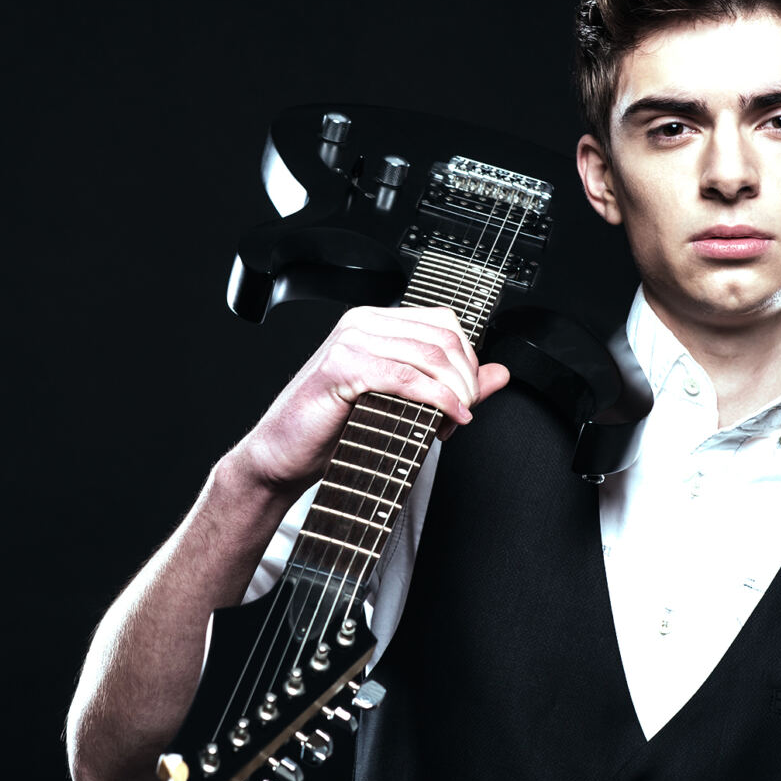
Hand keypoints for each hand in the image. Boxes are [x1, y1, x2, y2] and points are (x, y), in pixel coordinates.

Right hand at [224, 305, 509, 501]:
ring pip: (430, 356)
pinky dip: (437, 400)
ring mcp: (349, 342)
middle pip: (444, 338)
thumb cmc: (332, 431)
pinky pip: (405, 378)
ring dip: (455, 394)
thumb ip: (451, 386)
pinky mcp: (340, 368)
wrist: (280, 457)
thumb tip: (500, 374)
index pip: (445, 324)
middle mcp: (362, 323)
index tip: (467, 399)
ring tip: (451, 423)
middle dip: (466, 381)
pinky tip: (448, 419)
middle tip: (462, 416)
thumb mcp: (401, 404)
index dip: (468, 362)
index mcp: (374, 323)